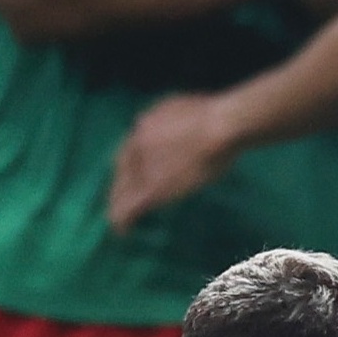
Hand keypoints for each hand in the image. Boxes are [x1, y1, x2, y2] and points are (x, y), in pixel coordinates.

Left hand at [108, 93, 239, 232]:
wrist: (220, 126)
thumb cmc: (213, 115)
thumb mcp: (179, 106)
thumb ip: (165, 120)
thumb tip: (165, 130)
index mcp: (143, 125)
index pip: (128, 151)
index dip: (128, 167)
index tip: (129, 177)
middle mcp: (136, 145)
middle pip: (121, 171)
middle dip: (119, 187)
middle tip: (117, 201)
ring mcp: (143, 168)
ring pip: (122, 191)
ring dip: (119, 205)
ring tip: (117, 222)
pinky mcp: (153, 189)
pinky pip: (130, 207)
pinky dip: (124, 219)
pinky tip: (122, 230)